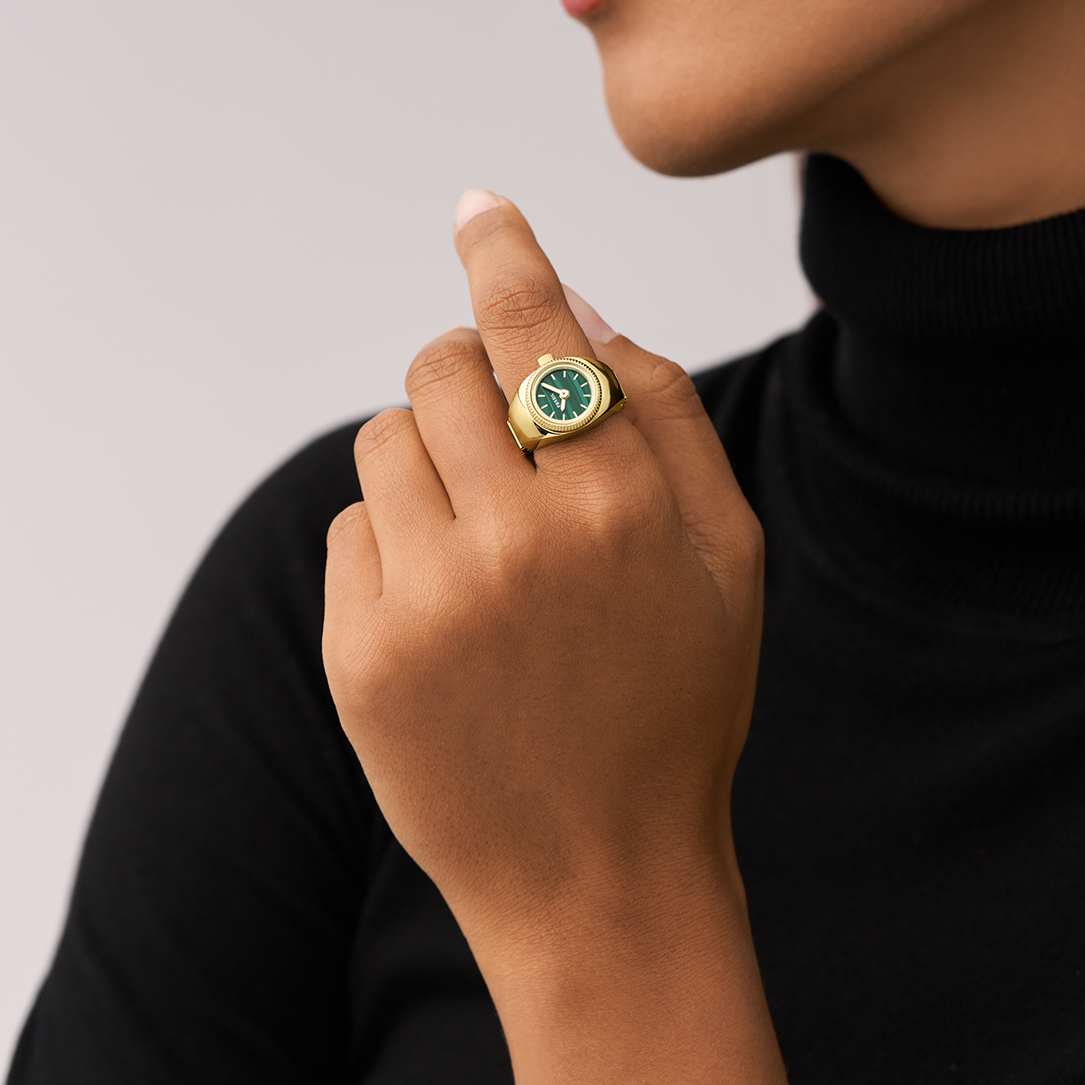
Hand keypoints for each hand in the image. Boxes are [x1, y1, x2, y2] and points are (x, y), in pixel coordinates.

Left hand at [322, 191, 764, 957]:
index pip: (535, 331)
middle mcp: (517, 540)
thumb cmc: (679, 706)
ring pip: (387, 442)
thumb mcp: (730, 562)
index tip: (481, 208)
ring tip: (486, 547)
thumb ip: (672, 420)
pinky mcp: (359, 653)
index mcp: (621, 506)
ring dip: (431, 465)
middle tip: (503, 434)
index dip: (504, 255)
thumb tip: (587, 313)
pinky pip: (355, 531)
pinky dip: (398, 545)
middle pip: (439, 369)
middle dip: (467, 379)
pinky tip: (452, 617)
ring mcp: (427, 599)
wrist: (600, 876)